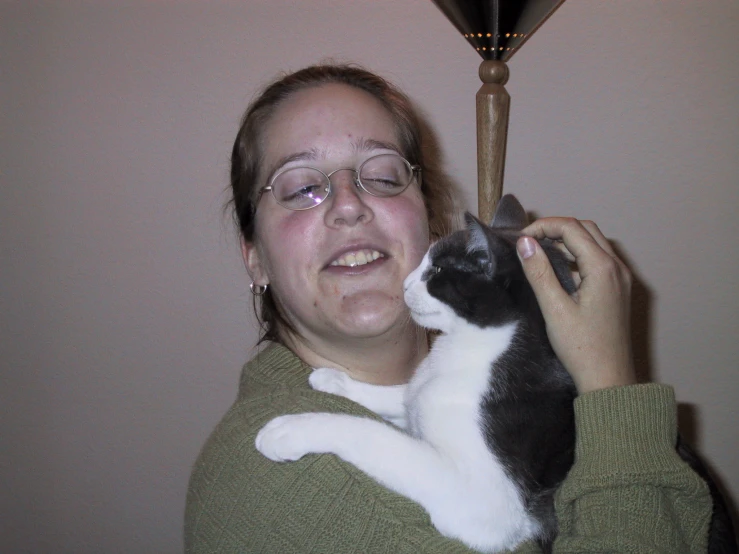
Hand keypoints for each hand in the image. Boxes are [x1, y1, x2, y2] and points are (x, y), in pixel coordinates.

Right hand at [517, 217, 635, 393]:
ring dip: (568, 240)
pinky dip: (578, 254)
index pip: (572, 228)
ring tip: (540, 252)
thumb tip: (525, 243)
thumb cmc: (581, 348)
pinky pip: (598, 258)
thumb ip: (539, 272)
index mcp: (603, 268)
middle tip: (530, 242)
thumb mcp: (554, 309)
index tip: (521, 239)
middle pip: (586, 229)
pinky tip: (559, 270)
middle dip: (556, 228)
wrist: (609, 379)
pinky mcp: (618, 288)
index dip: (543, 227)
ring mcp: (621, 277)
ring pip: (594, 242)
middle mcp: (617, 267)